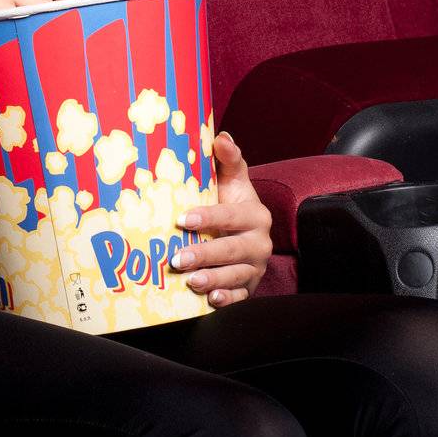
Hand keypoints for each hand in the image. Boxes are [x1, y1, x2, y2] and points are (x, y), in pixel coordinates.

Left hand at [169, 131, 273, 307]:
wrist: (244, 231)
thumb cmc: (231, 202)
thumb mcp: (232, 180)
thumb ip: (227, 159)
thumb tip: (221, 137)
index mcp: (255, 214)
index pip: (231, 216)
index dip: (208, 217)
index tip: (183, 220)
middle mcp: (260, 242)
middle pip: (232, 250)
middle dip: (205, 255)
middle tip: (178, 259)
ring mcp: (256, 266)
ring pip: (236, 275)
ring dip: (212, 279)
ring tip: (190, 281)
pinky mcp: (250, 286)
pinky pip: (241, 296)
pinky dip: (227, 299)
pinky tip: (211, 300)